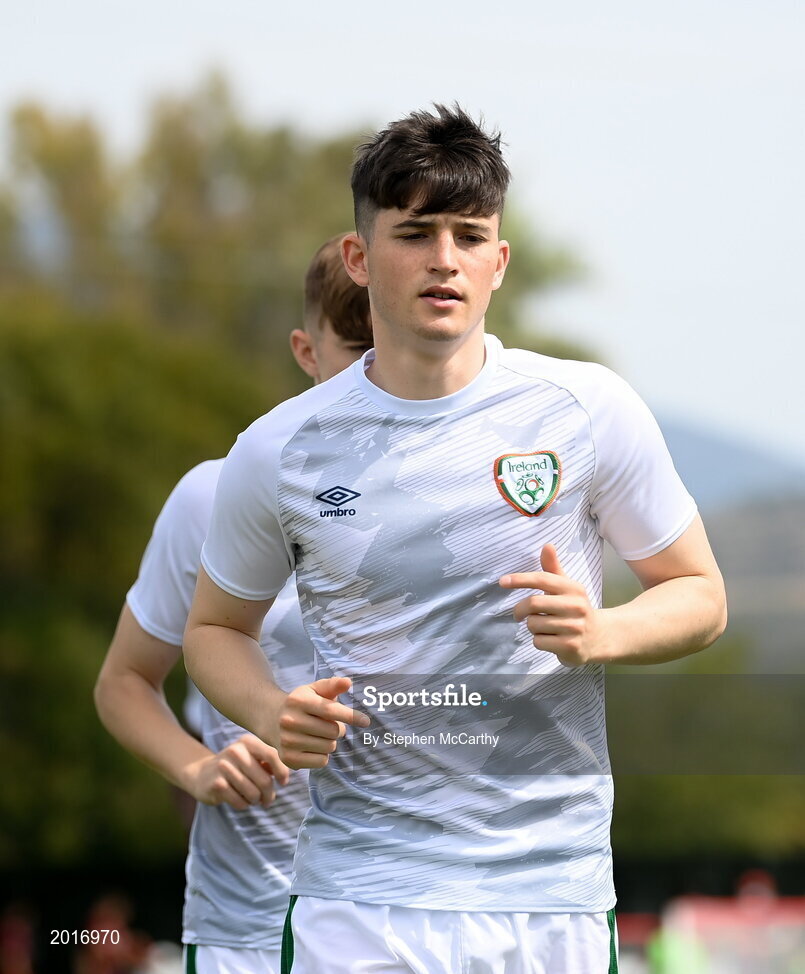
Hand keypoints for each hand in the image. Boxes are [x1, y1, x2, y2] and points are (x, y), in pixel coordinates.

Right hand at [185, 733, 290, 809]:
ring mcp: (224, 767)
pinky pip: (240, 802)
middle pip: (265, 780)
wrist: (202, 774)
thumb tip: (290, 771)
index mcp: (248, 741)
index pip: (273, 755)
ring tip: (253, 799)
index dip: (282, 772)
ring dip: (256, 800)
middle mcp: (235, 751)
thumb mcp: (252, 758)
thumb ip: (270, 761)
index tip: (283, 783)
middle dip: (269, 795)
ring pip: (253, 793)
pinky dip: (244, 805)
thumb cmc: (236, 767)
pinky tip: (240, 800)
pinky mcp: (216, 784)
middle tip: (268, 800)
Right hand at [277, 676, 369, 769]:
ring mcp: (288, 741)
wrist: (272, 719)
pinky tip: (313, 746)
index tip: (366, 721)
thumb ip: (332, 685)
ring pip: (329, 747)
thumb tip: (348, 682)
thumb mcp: (314, 690)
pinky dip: (323, 755)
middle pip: (333, 731)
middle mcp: (290, 721)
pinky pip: (322, 761)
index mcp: (298, 700)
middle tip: (329, 725)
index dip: (350, 716)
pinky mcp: (288, 758)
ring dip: (330, 742)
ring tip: (319, 735)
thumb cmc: (302, 703)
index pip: (330, 710)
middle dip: (338, 729)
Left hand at [499, 544, 600, 666]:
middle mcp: (576, 606)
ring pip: (534, 624)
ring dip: (532, 627)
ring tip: (544, 627)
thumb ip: (553, 568)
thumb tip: (547, 545)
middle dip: (520, 610)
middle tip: (518, 614)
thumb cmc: (575, 609)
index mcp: (573, 588)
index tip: (502, 581)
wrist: (600, 637)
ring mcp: (574, 627)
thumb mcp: (566, 588)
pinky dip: (539, 641)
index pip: (543, 579)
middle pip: (533, 604)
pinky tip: (551, 640)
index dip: (521, 579)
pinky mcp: (570, 646)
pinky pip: (538, 642)